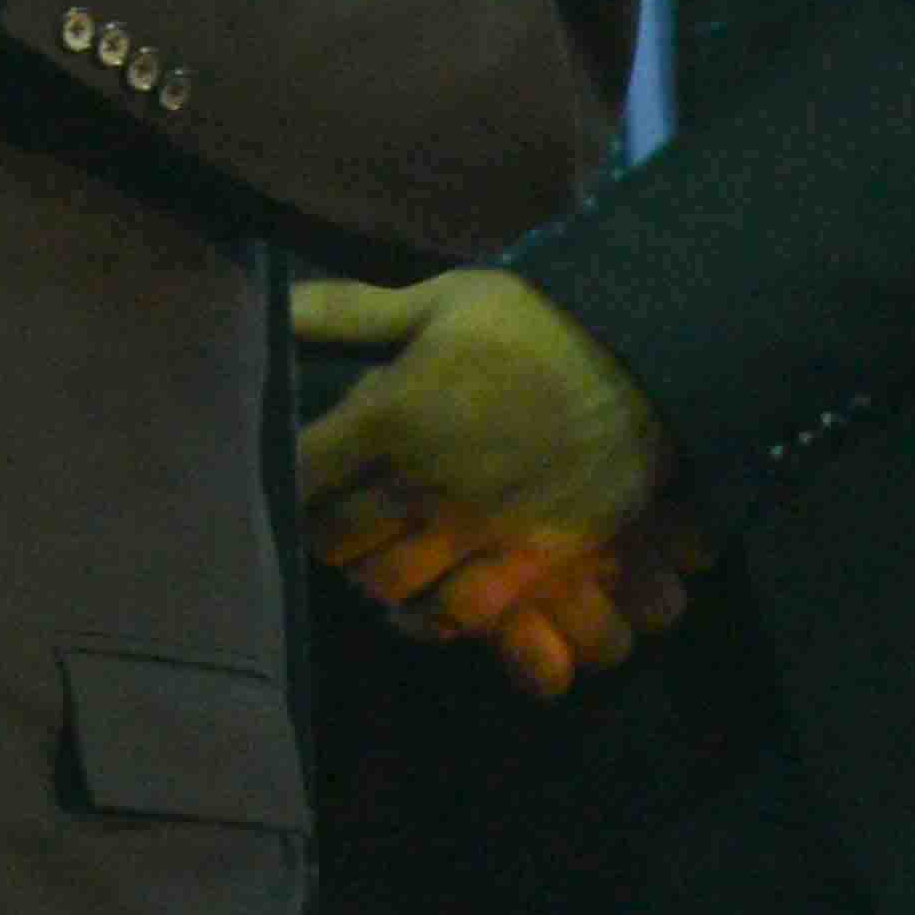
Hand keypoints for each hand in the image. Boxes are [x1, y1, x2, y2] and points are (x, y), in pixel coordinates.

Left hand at [294, 268, 685, 693]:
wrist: (644, 357)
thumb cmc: (533, 323)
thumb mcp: (437, 299)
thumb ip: (346, 311)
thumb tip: (270, 305)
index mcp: (392, 411)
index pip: (301, 467)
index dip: (284, 473)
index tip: (288, 467)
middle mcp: (424, 480)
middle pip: (336, 535)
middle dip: (320, 527)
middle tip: (329, 513)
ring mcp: (477, 528)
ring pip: (387, 582)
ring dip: (368, 573)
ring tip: (373, 554)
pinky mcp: (526, 560)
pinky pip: (456, 611)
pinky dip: (427, 614)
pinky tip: (420, 597)